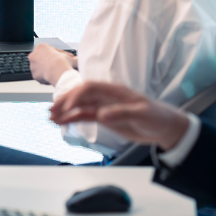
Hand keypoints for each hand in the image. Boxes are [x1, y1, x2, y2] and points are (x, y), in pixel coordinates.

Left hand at [29, 44, 76, 85]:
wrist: (57, 70)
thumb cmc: (62, 61)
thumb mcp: (69, 56)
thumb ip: (71, 58)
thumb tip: (77, 59)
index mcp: (41, 47)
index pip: (48, 51)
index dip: (56, 56)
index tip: (60, 60)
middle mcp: (34, 55)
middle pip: (42, 59)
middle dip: (49, 63)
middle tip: (58, 67)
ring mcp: (32, 65)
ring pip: (41, 68)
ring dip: (47, 71)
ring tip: (56, 73)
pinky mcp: (34, 75)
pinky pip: (41, 77)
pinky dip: (46, 78)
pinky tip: (53, 78)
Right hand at [50, 81, 189, 149]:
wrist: (164, 127)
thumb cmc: (156, 117)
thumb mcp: (142, 115)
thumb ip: (122, 113)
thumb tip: (102, 114)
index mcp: (115, 91)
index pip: (90, 88)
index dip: (76, 95)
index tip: (68, 107)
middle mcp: (107, 97)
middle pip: (81, 95)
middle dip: (65, 102)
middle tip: (52, 111)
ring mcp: (104, 107)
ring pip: (80, 106)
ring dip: (65, 111)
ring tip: (51, 117)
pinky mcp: (104, 117)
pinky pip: (85, 116)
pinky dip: (72, 118)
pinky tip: (62, 122)